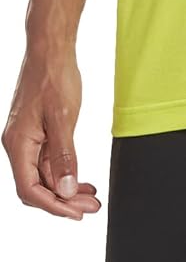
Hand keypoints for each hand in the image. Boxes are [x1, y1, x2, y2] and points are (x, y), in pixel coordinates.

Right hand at [2, 46, 101, 219]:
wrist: (50, 48)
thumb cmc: (53, 76)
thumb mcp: (62, 118)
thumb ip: (64, 156)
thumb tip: (64, 190)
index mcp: (18, 144)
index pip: (30, 189)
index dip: (53, 206)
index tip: (76, 214)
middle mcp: (18, 144)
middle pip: (36, 186)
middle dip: (63, 201)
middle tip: (90, 208)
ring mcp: (27, 138)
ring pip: (44, 175)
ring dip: (66, 188)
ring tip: (90, 197)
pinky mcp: (36, 131)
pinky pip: (48, 161)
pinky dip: (65, 172)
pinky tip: (82, 178)